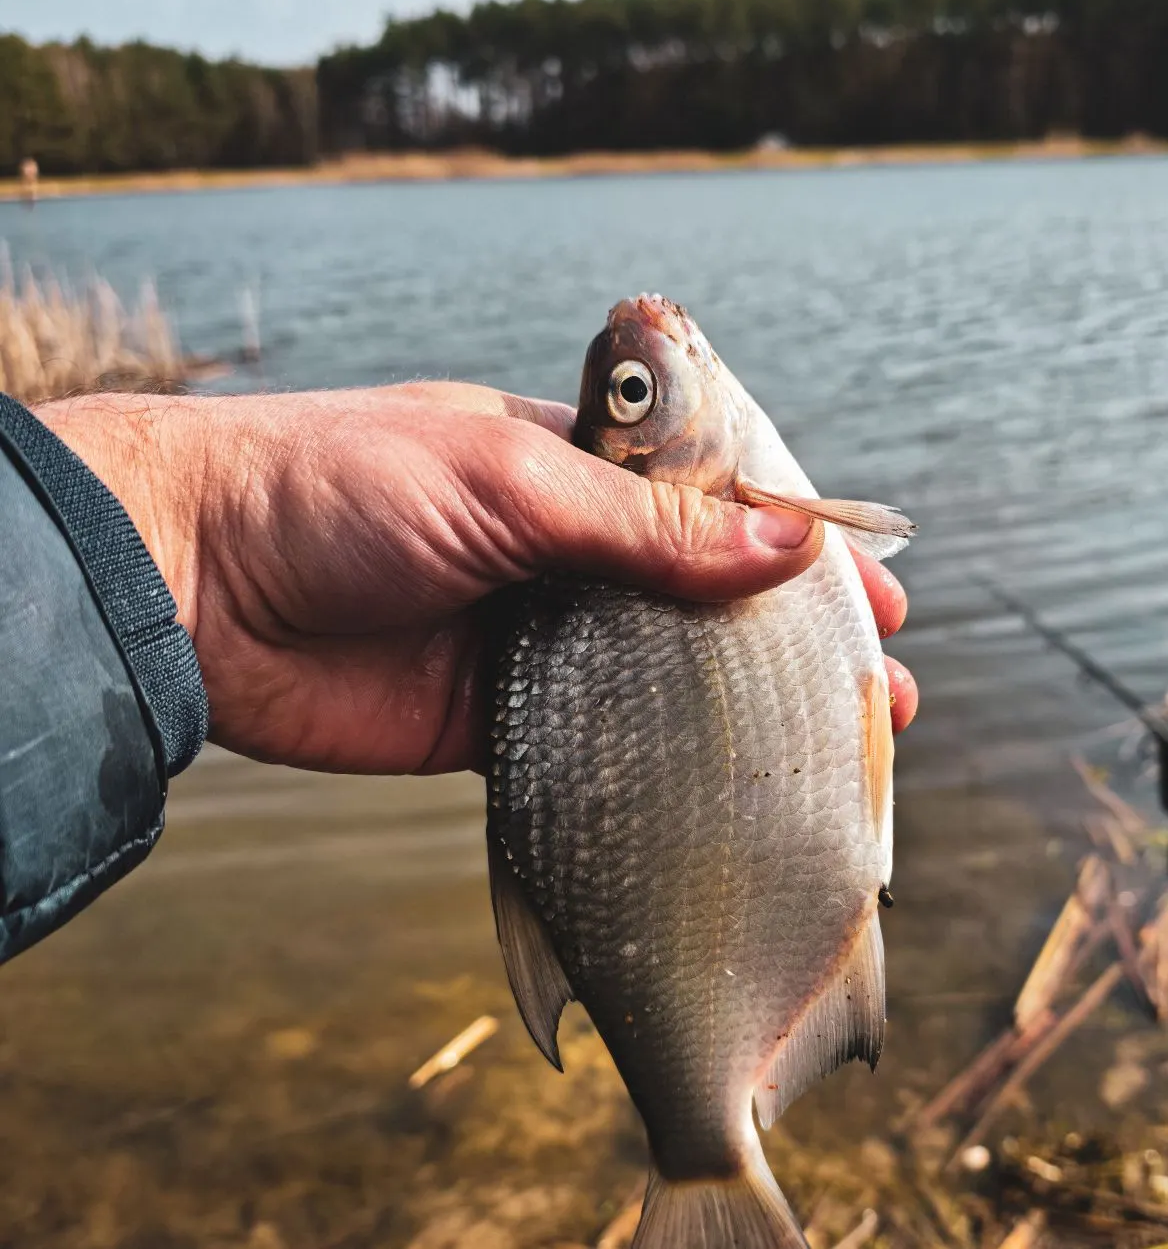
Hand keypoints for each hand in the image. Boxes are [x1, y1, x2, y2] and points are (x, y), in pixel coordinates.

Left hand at [36, 383, 916, 774]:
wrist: (195, 584)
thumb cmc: (344, 487)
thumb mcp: (511, 480)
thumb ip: (648, 526)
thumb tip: (787, 548)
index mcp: (577, 466)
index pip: (717, 499)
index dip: (798, 543)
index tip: (872, 590)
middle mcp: (569, 550)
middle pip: (707, 596)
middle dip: (791, 639)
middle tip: (877, 690)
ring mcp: (539, 637)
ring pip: (666, 676)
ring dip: (746, 710)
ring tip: (835, 754)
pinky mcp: (499, 721)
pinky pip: (601, 747)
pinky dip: (665, 770)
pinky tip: (730, 795)